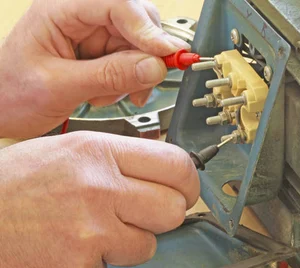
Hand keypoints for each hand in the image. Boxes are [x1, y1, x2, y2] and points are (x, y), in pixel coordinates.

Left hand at [0, 0, 189, 138]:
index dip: (147, 29)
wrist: (0, 109)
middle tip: (147, 81)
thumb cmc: (11, 92)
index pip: (118, 5)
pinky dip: (131, 82)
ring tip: (112, 94)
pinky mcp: (102, 53)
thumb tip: (153, 67)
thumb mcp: (59, 86)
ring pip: (141, 45)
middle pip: (138, 21)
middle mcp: (82, 16)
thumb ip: (108, 76)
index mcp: (62, 9)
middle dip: (148, 54)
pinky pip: (134, 63)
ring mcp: (94, 34)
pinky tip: (110, 94)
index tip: (167, 54)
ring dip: (138, 74)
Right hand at [0, 132, 199, 267]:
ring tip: (89, 232)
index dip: (188, 183)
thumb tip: (163, 171)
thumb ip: (118, 160)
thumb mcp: (68, 151)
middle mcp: (100, 189)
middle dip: (162, 217)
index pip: (177, 166)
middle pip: (173, 210)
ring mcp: (91, 232)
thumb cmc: (15, 186)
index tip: (186, 191)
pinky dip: (93, 266)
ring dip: (127, 244)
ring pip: (148, 246)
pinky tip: (66, 250)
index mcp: (99, 153)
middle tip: (139, 216)